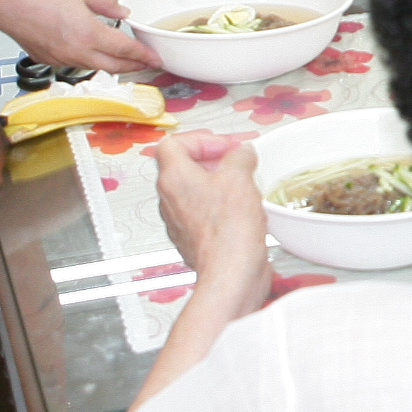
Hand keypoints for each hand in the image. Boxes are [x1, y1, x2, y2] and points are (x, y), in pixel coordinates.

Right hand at [0, 0, 158, 73]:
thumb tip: (124, 11)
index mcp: (89, 34)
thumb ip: (107, 3)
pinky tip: (93, 50)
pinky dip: (89, 60)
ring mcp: (59, 59)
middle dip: (133, 67)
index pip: (125, 51)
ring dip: (111, 64)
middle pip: (112, 66)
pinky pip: (74, 63)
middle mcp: (76, 52)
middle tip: (147, 64)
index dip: (144, 57)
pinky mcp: (45, 59)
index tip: (157, 60)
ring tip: (124, 58)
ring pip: (94, 67)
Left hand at [151, 133, 270, 287]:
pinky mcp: (192, 240)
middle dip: (212, 160)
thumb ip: (240, 156)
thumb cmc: (228, 231)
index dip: (200, 139)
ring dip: (217, 183)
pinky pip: (202, 213)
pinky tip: (241, 209)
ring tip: (241, 184)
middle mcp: (169, 200)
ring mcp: (179, 222)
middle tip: (235, 161)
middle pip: (183, 167)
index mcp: (174, 178)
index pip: (173, 144)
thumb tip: (242, 153)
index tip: (223, 146)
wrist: (230, 272)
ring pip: (193, 191)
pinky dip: (220, 206)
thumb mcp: (240, 176)